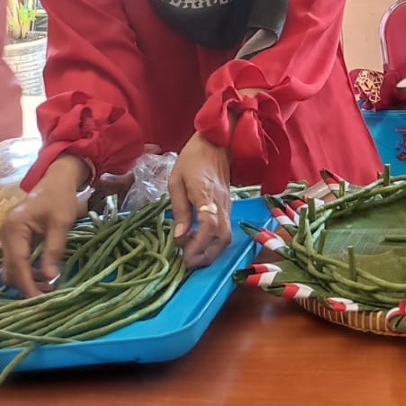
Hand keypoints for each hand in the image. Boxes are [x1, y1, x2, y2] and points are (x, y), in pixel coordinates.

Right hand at [0, 155, 87, 297]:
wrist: (56, 181)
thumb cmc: (60, 198)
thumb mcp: (61, 223)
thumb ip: (54, 250)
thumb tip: (50, 278)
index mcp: (14, 228)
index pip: (17, 263)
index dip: (27, 284)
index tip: (38, 300)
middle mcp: (5, 235)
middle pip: (10, 269)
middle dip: (27, 285)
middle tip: (48, 295)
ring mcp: (7, 238)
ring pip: (12, 268)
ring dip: (28, 280)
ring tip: (50, 286)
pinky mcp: (13, 240)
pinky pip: (17, 261)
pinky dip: (29, 271)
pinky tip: (45, 275)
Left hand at [169, 133, 232, 268]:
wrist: (217, 141)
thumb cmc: (192, 158)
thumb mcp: (177, 180)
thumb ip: (180, 209)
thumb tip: (179, 236)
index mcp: (206, 194)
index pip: (209, 226)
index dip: (197, 245)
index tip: (183, 255)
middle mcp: (222, 203)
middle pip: (223, 237)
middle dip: (207, 255)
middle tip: (188, 263)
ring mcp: (228, 204)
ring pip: (227, 235)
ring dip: (212, 251)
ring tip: (194, 256)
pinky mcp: (228, 205)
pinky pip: (226, 228)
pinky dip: (214, 241)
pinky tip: (200, 242)